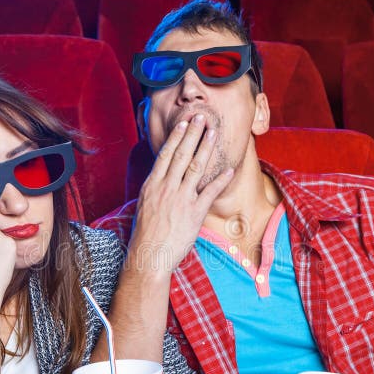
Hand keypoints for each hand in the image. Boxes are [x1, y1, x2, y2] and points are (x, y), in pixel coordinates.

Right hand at [129, 113, 233, 276]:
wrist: (148, 255)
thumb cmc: (145, 234)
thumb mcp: (144, 205)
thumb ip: (154, 188)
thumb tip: (161, 176)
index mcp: (153, 185)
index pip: (166, 155)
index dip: (176, 137)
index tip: (184, 124)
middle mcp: (167, 188)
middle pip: (182, 154)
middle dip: (193, 134)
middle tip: (202, 117)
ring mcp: (181, 199)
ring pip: (196, 167)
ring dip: (206, 148)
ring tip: (214, 133)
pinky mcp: (194, 213)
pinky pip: (210, 192)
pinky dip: (220, 179)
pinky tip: (229, 169)